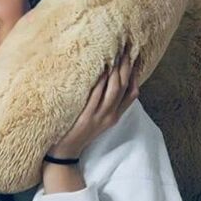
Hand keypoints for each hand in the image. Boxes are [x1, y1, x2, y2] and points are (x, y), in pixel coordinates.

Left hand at [46, 44, 139, 159]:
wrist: (65, 152)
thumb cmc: (78, 131)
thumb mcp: (96, 119)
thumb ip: (103, 103)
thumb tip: (106, 80)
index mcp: (114, 116)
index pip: (132, 94)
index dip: (135, 75)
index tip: (133, 57)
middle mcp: (110, 115)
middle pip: (124, 87)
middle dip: (126, 66)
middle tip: (125, 47)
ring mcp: (99, 116)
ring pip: (114, 90)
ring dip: (116, 70)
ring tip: (116, 53)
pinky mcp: (86, 117)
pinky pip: (96, 96)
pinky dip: (101, 82)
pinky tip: (102, 70)